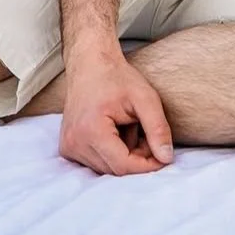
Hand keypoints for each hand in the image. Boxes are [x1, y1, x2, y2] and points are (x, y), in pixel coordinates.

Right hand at [59, 49, 173, 175]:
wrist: (90, 65)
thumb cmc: (118, 78)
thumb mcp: (145, 98)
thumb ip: (158, 128)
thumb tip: (167, 158)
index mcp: (91, 131)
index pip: (123, 165)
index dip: (147, 165)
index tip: (165, 157)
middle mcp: (74, 144)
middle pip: (114, 169)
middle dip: (137, 159)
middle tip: (150, 136)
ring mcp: (68, 147)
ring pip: (105, 167)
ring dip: (124, 155)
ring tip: (131, 127)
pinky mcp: (67, 148)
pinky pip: (95, 161)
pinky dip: (112, 152)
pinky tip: (118, 131)